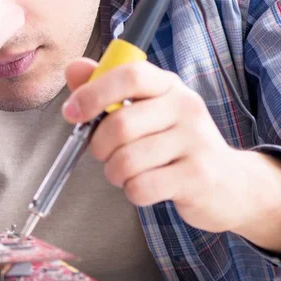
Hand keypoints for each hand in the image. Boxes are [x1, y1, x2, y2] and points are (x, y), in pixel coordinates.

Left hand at [61, 58, 268, 234]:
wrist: (228, 183)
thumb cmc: (174, 145)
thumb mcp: (145, 111)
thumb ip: (106, 91)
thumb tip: (73, 69)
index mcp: (168, 86)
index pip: (130, 75)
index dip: (93, 93)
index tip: (71, 113)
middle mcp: (185, 107)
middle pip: (120, 125)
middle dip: (99, 147)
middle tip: (105, 155)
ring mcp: (196, 142)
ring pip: (126, 161)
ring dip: (115, 173)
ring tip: (128, 173)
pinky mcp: (197, 176)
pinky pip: (141, 187)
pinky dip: (132, 192)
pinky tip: (146, 187)